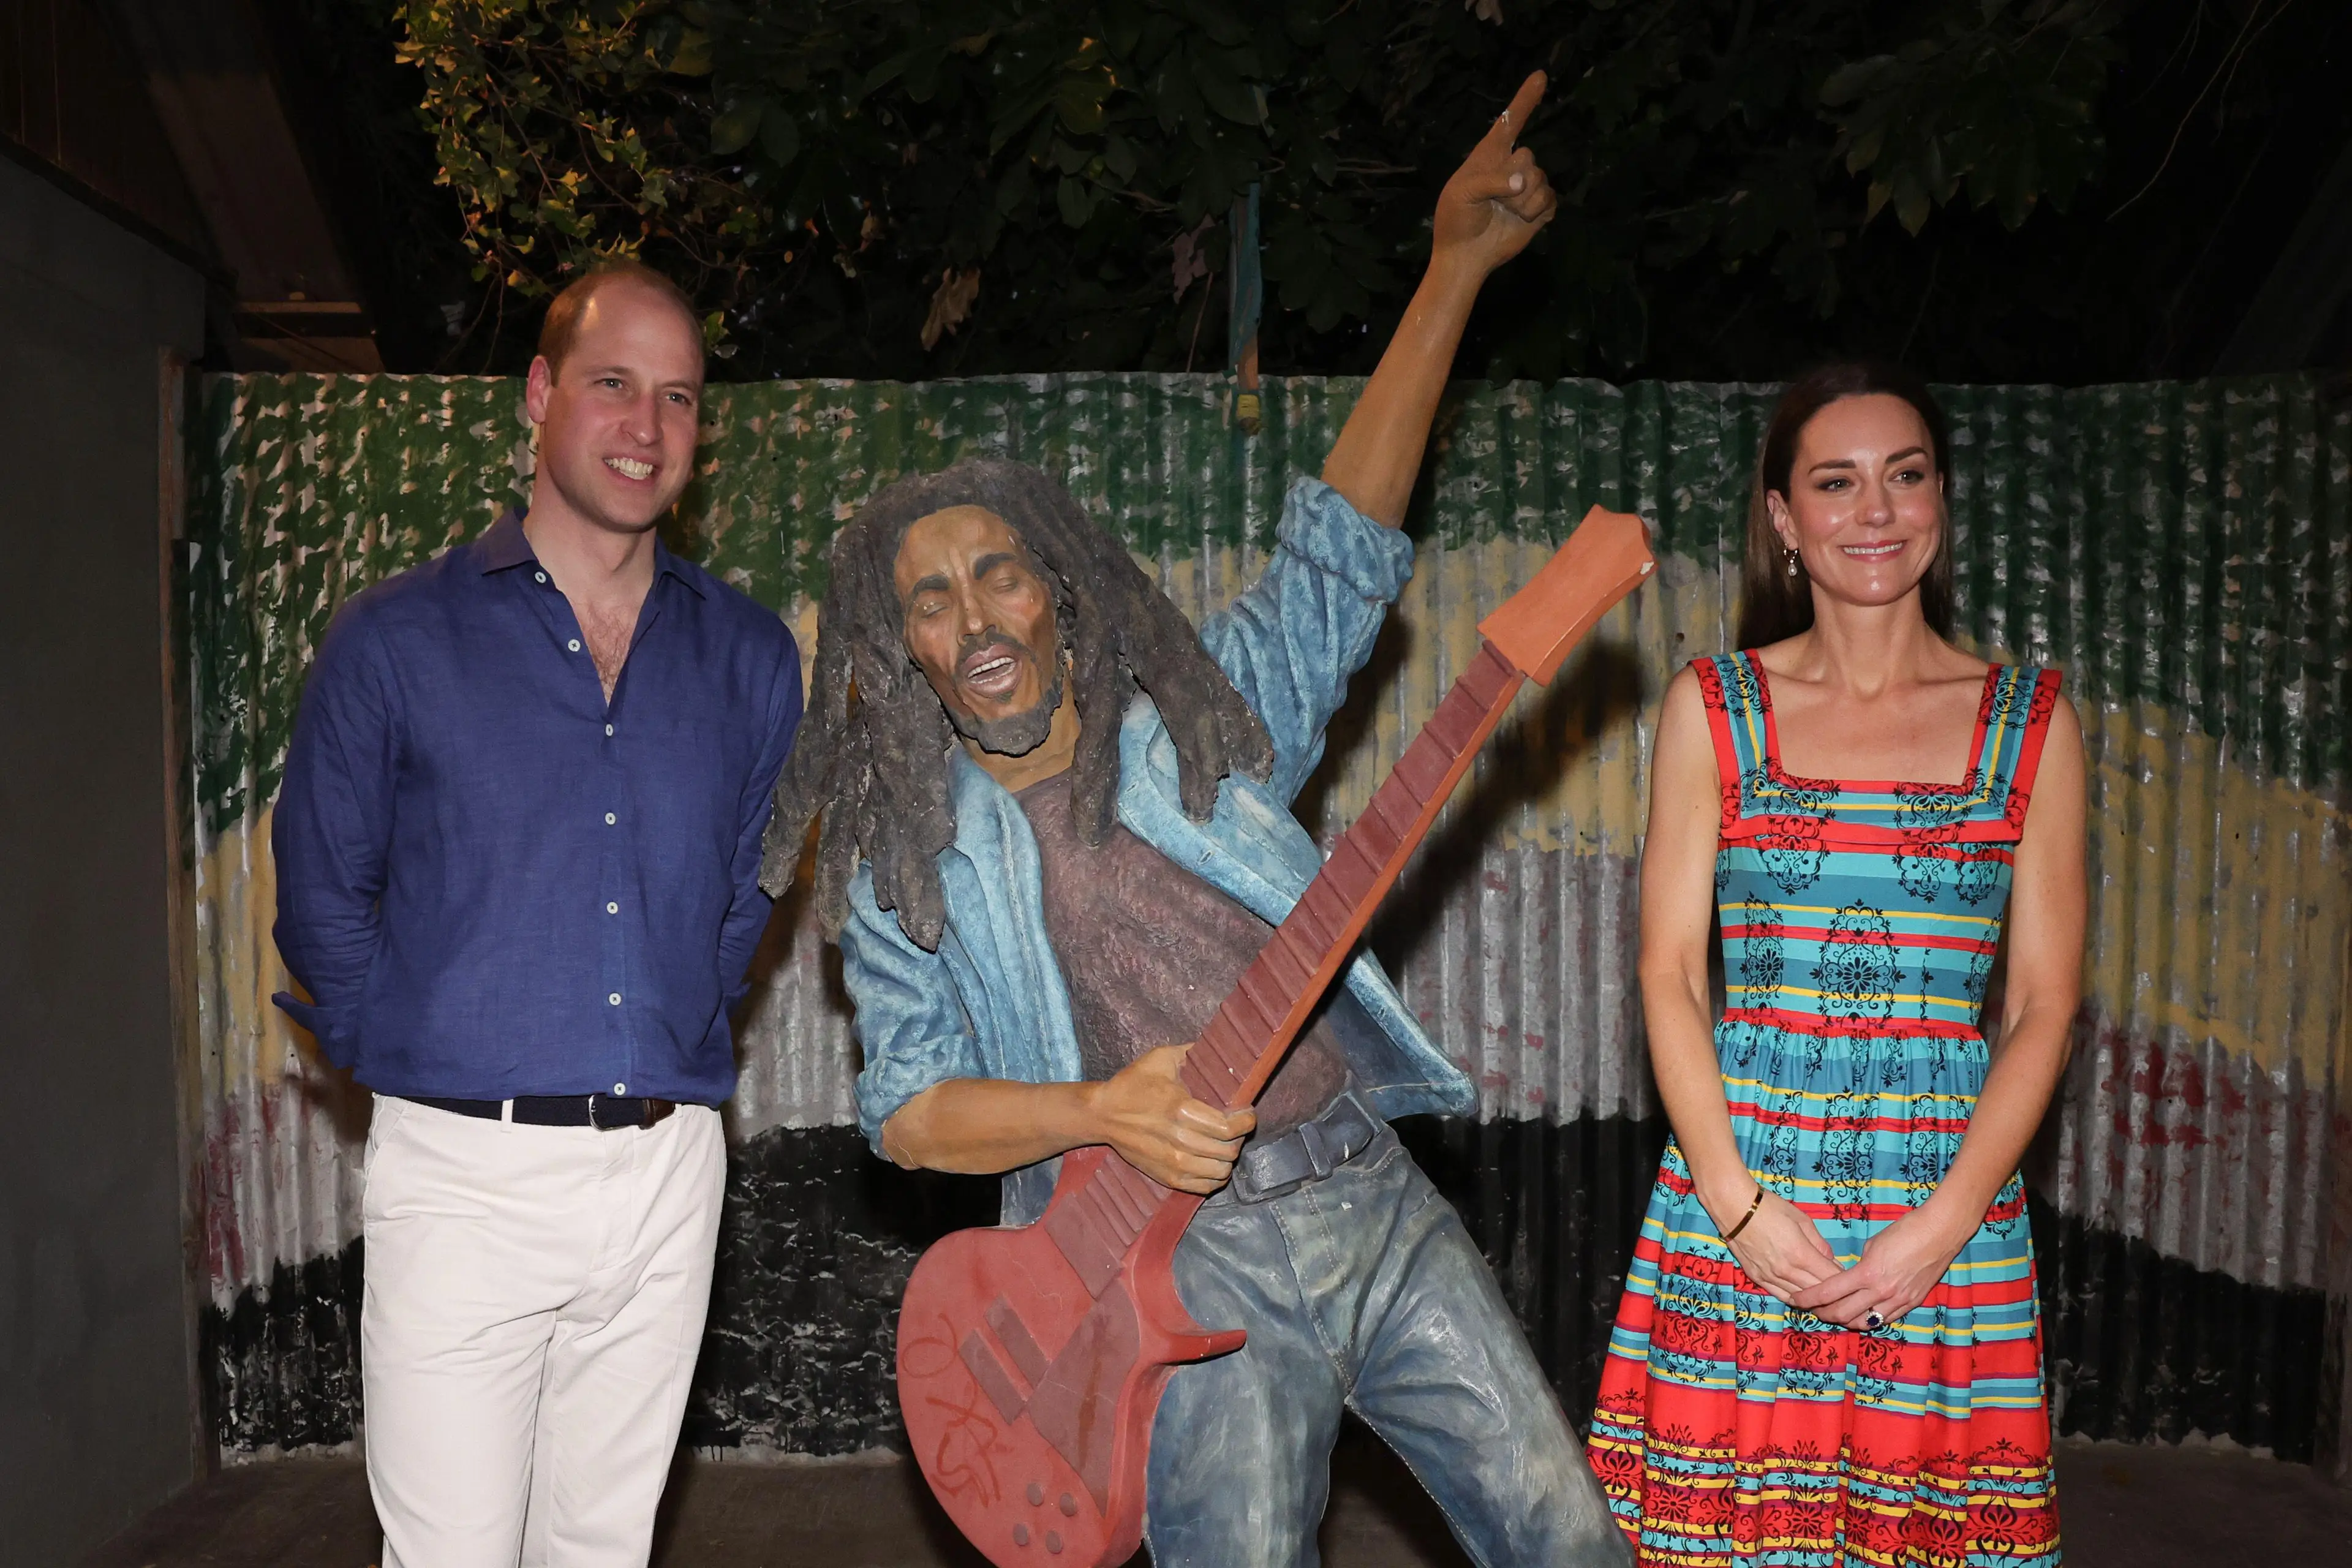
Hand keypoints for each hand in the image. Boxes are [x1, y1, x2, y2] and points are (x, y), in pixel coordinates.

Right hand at [1082, 1044, 1255, 1194]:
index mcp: (1181, 1110)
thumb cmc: (1132, 1084)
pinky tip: (1212, 1162)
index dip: (1246, 1122)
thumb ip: (1193, 1052)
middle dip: (1238, 1138)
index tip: (1246, 1113)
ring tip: (1223, 1144)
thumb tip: (1219, 1046)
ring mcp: (1173, 1164)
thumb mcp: (1161, 1058)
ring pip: (1221, 1172)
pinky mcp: (1166, 1177)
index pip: (1229, 1128)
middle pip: (1228, 1150)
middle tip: (1234, 1126)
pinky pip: (1205, 1187)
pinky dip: (1214, 1177)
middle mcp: (1179, 1141)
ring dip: (1227, 1158)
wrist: (1101, 1114)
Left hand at [1431, 72, 1557, 278]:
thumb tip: (1522, 183)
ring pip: (1540, 181)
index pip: (1510, 121)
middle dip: (1512, 182)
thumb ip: (1491, 181)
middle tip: (1494, 201)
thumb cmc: (1457, 219)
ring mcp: (1527, 186)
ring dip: (1521, 203)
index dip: (1525, 99)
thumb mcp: (1463, 194)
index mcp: (1489, 154)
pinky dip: (1535, 213)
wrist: (1466, 254)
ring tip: (1503, 213)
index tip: (1541, 76)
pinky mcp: (1540, 208)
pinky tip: (1520, 221)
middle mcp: (1511, 165)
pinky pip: (1550, 200)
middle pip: (1528, 157)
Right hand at [1714, 1188, 1841, 1304]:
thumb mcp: (1801, 1219)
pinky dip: (1795, 1298)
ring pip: (1800, 1298)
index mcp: (1800, 1254)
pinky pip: (1781, 1296)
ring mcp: (1770, 1277)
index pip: (1831, 1278)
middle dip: (1833, 1292)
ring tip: (1824, 1295)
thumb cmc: (1769, 1207)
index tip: (1851, 1278)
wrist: (1733, 1207)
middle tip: (1842, 1289)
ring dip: (1814, 1299)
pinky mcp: (1757, 1278)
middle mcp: (1786, 1270)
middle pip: (1818, 1292)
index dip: (1844, 1280)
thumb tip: (1830, 1260)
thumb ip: (1819, 1243)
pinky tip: (1802, 1295)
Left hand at [1789, 1207, 1971, 1329]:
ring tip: (1833, 1315)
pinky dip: (1867, 1320)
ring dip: (1844, 1321)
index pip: (1829, 1292)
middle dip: (1822, 1314)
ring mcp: (1897, 1301)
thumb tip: (1852, 1277)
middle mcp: (1881, 1292)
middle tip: (1812, 1310)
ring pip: (1863, 1323)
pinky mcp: (1911, 1304)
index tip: (1796, 1300)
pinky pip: (1884, 1320)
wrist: (1939, 1234)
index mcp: (1867, 1274)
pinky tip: (1859, 1316)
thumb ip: (1860, 1265)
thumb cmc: (1904, 1231)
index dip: (1809, 1299)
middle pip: (1842, 1313)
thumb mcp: (1873, 1244)